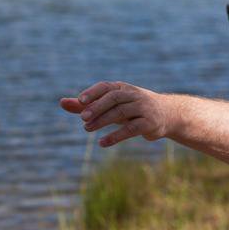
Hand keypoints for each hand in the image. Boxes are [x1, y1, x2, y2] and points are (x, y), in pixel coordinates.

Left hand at [59, 81, 173, 146]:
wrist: (167, 115)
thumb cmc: (132, 108)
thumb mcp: (110, 105)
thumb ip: (87, 105)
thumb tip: (61, 102)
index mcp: (123, 88)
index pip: (106, 87)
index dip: (93, 92)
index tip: (80, 102)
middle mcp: (134, 95)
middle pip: (114, 98)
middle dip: (98, 107)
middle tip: (82, 118)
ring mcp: (143, 108)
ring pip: (121, 112)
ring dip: (103, 121)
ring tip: (87, 129)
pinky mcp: (149, 123)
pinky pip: (131, 129)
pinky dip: (116, 136)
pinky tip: (102, 143)